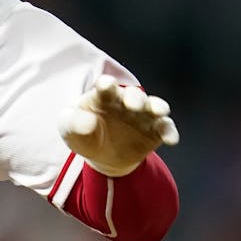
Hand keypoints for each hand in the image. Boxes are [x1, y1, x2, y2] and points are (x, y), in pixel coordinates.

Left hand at [58, 74, 178, 176]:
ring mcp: (143, 115)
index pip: (105, 86)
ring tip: (159, 111)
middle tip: (133, 104)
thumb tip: (87, 122)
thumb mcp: (70, 129)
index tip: (106, 85)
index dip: (106, 84)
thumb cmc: (83, 134)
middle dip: (135, 97)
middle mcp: (126, 101)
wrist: (101, 156)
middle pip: (133, 94)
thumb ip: (74, 123)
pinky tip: (170, 139)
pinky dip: (170, 132)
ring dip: (158, 107)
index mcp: (103, 96)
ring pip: (154, 106)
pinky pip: (165, 128)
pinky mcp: (155, 131)